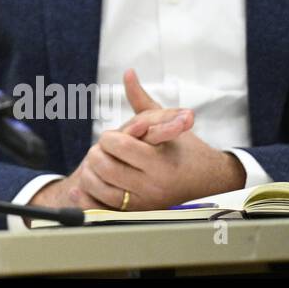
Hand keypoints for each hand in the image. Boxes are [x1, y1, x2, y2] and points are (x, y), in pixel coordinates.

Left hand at [75, 70, 243, 210]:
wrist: (207, 183)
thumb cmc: (183, 149)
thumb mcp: (166, 122)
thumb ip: (141, 99)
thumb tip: (128, 73)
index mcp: (158, 161)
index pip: (116, 145)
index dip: (110, 137)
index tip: (115, 137)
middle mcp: (151, 185)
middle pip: (102, 165)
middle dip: (98, 153)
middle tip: (106, 151)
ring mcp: (142, 203)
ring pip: (96, 187)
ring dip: (91, 173)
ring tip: (100, 166)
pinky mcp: (135, 214)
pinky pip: (99, 209)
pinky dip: (85, 197)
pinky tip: (80, 187)